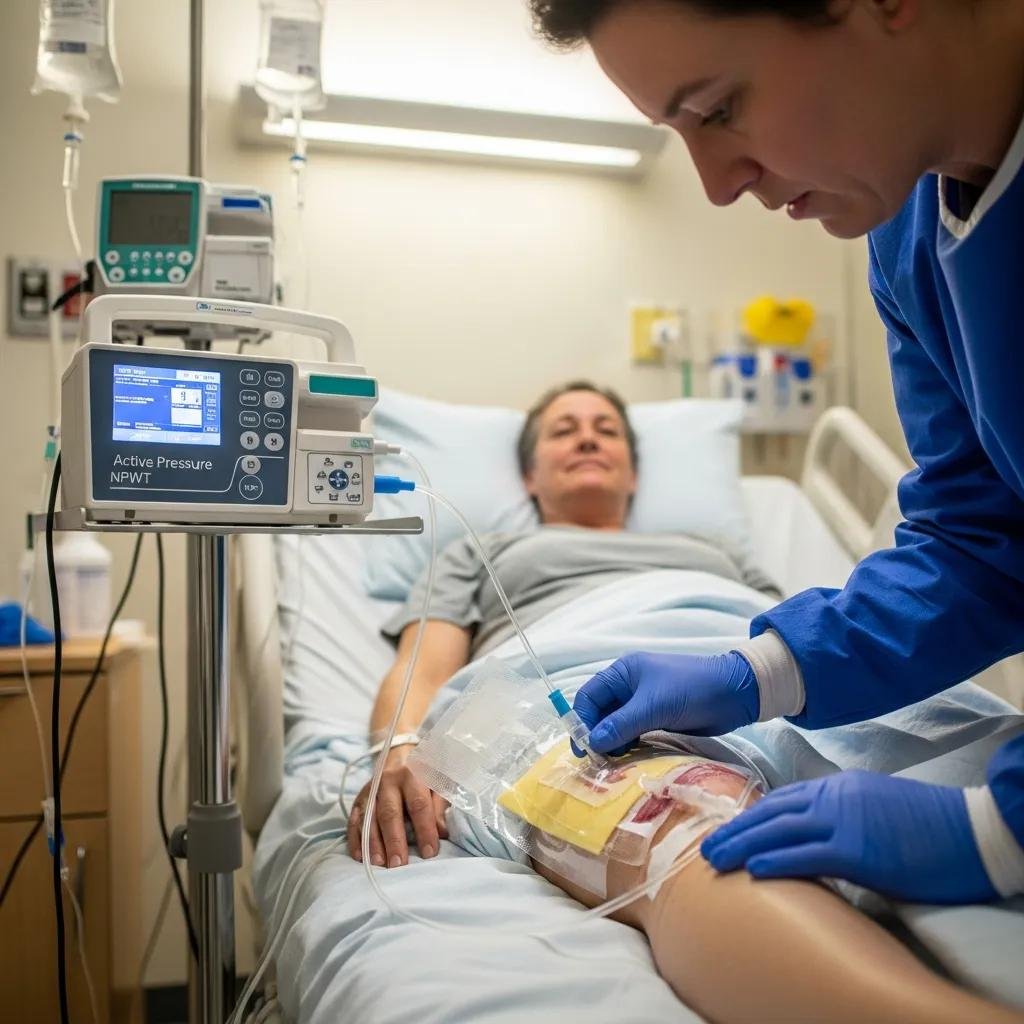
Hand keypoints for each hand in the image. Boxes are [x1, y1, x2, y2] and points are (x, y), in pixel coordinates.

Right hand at [346, 746, 448, 867]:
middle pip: (390, 813)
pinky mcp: (359, 799)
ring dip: (372, 843)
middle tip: (398, 864)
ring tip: (378, 863)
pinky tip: (360, 856)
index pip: (419, 804)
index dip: (424, 829)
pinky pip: (354, 820)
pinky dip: (355, 839)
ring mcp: (371, 789)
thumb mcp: (439, 783)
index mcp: (412, 774)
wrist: (401, 756)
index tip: (429, 853)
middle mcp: (388, 780)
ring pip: (369, 818)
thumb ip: (440, 806)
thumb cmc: (425, 775)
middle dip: (394, 840)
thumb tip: (442, 832)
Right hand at [572, 652, 758, 755]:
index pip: (589, 696)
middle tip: (598, 761)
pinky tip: (629, 760)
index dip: (582, 720)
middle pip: (600, 712)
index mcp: (623, 672)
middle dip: (596, 734)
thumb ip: (621, 724)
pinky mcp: (657, 719)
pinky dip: (628, 746)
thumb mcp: (654, 706)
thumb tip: (592, 742)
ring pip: (616, 726)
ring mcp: (643, 703)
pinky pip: (633, 734)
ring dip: (612, 743)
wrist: (735, 693)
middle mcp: (629, 686)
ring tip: (614, 763)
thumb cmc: (692, 689)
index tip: (582, 748)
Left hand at [701, 770, 996, 903]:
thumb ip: (841, 814)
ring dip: (742, 846)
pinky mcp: (857, 849)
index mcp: (838, 786)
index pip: (782, 799)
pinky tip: (754, 870)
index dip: (751, 816)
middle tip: (705, 847)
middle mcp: (834, 797)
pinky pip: (807, 855)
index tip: (728, 830)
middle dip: (735, 830)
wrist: (971, 831)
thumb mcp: (875, 808)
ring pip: (779, 831)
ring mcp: (844, 821)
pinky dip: (777, 860)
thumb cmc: (928, 827)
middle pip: (771, 812)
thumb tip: (815, 835)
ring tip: (714, 860)